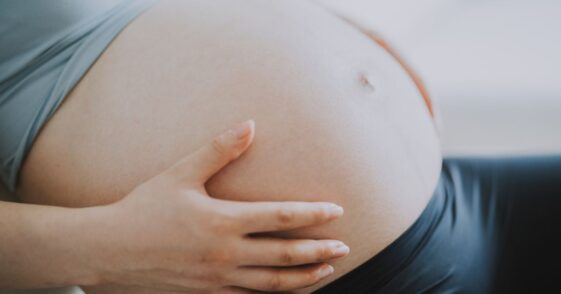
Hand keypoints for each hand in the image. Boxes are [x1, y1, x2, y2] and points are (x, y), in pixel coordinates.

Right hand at [90, 120, 348, 292]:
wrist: (110, 250)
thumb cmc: (145, 208)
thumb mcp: (181, 173)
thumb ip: (219, 150)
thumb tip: (250, 124)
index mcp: (223, 221)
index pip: (280, 217)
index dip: (313, 214)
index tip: (338, 211)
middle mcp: (226, 253)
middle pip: (284, 254)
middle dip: (318, 251)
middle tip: (345, 247)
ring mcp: (218, 278)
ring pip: (272, 283)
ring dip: (304, 277)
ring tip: (327, 271)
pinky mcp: (207, 293)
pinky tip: (288, 290)